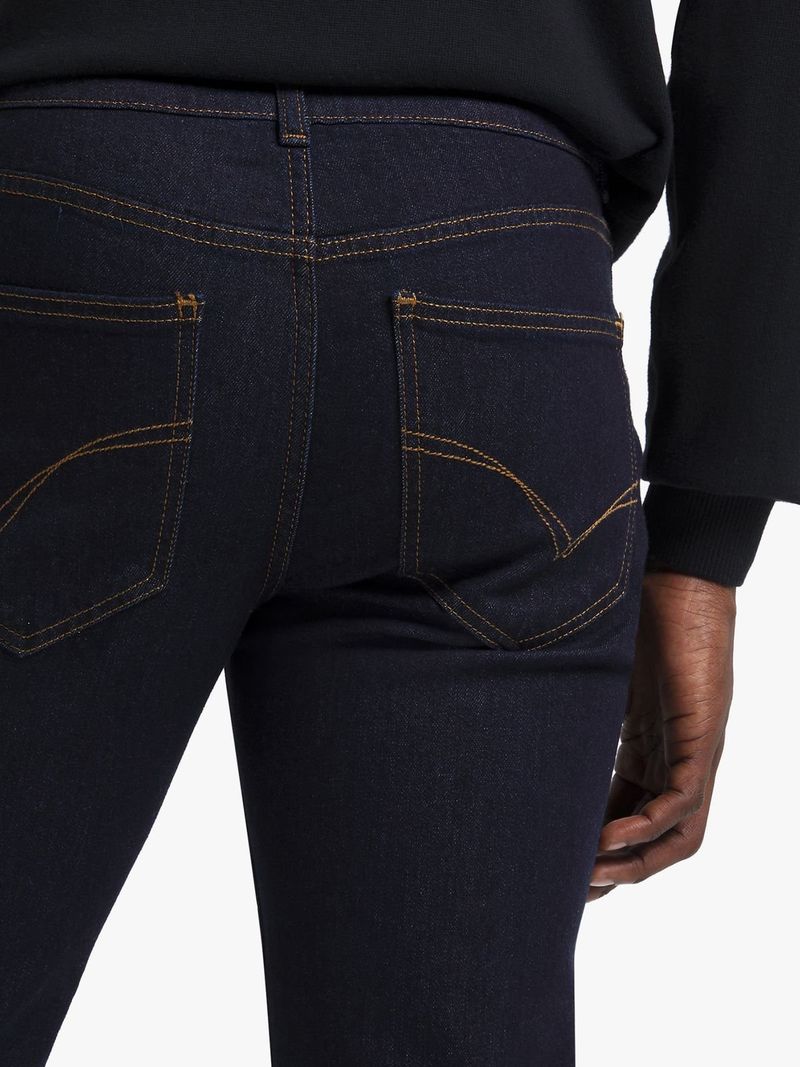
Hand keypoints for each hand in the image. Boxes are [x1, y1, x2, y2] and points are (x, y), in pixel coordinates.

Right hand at [587, 570, 735, 900]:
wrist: (672, 576)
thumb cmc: (628, 615)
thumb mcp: (586, 681)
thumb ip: (559, 712)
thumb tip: (494, 716)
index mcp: (645, 747)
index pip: (623, 813)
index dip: (593, 847)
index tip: (555, 869)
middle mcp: (671, 757)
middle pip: (653, 836)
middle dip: (615, 871)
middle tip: (569, 893)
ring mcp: (690, 749)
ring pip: (677, 833)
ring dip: (636, 863)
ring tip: (591, 878)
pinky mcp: (702, 735)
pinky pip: (683, 800)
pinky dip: (649, 826)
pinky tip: (610, 838)